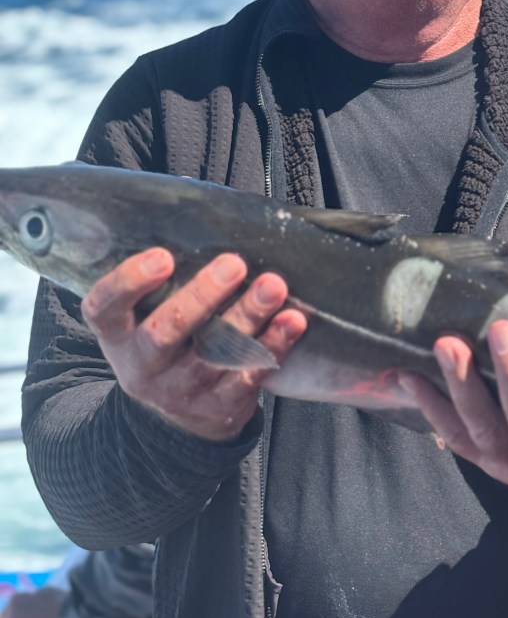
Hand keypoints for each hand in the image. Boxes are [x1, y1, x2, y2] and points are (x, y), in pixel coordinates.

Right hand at [81, 249, 306, 441]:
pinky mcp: (219, 407)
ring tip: (274, 285)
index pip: (105, 308)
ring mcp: (181, 391)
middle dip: (202, 295)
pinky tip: (292, 320)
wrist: (176, 419)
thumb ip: (161, 270)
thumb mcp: (146, 314)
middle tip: (233, 264)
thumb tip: (193, 198)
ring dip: (247, 316)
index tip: (163, 256)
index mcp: (117, 335)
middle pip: (166, 332)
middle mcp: (142, 366)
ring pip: (215, 354)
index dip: (129, 282)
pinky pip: (248, 376)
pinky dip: (274, 345)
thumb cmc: (166, 339)